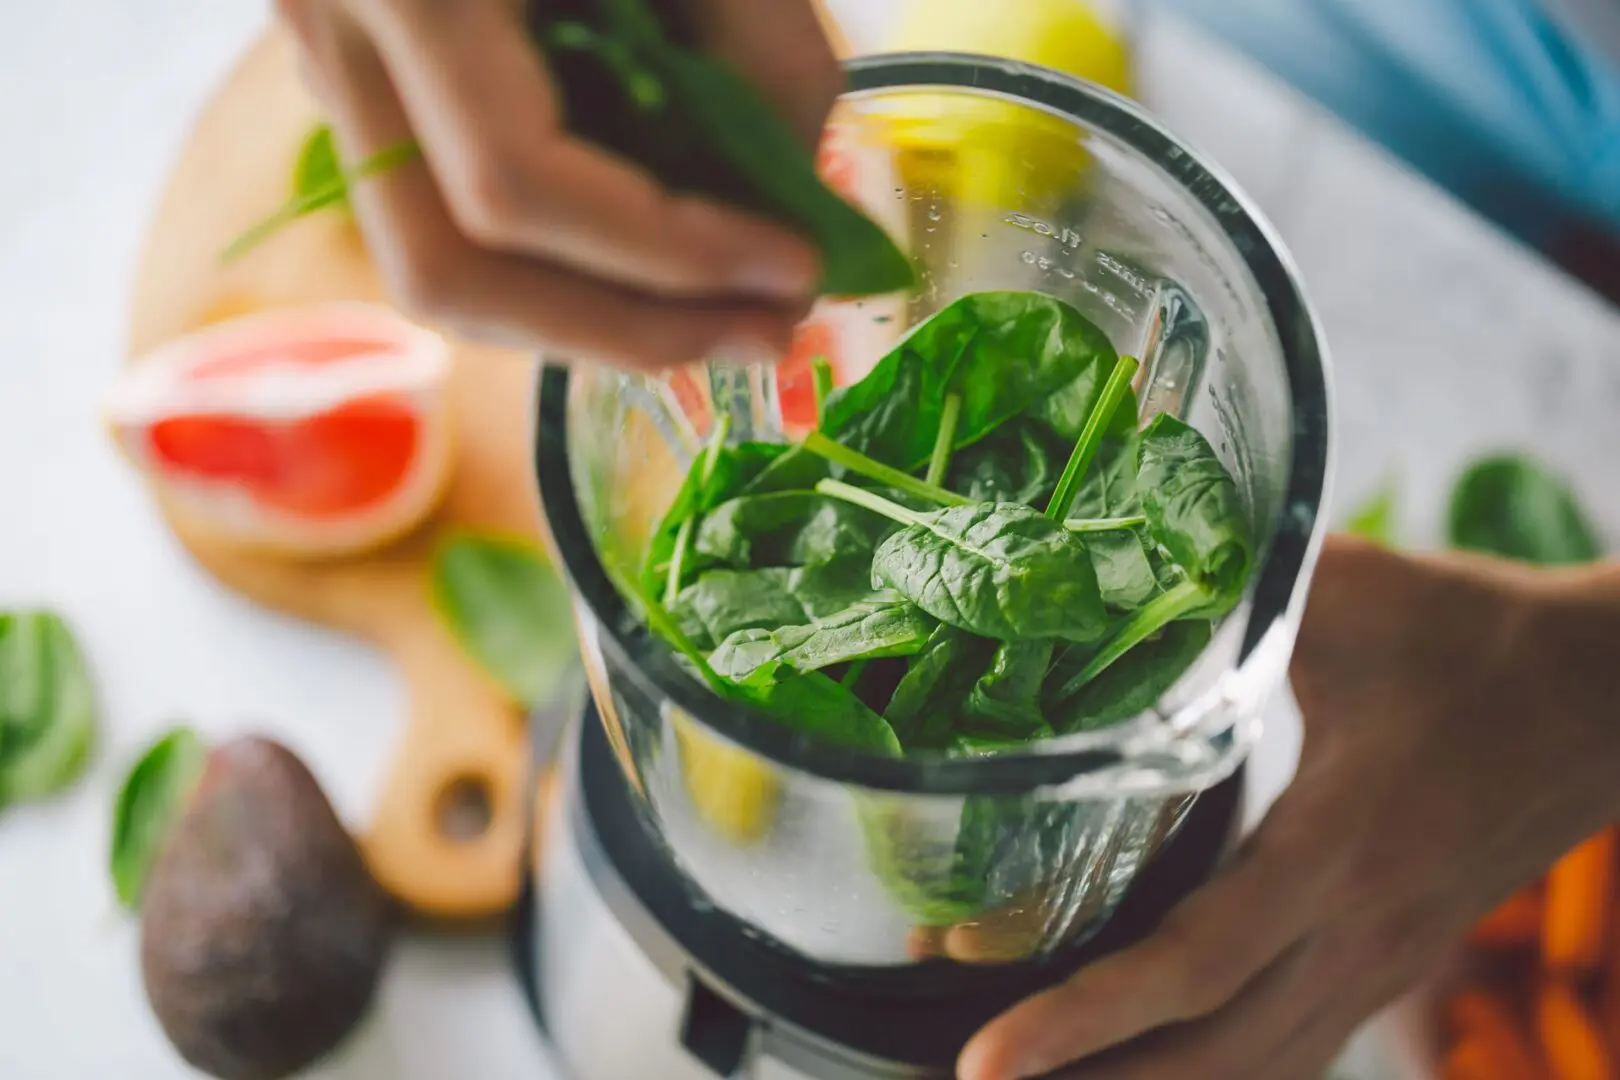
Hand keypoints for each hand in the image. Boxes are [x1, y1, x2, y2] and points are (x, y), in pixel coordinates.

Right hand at [276, 0, 840, 367]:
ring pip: (438, 272)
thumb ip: (759, 46)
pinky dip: (566, 269)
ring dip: (595, 322)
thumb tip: (799, 203)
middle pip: (449, 272)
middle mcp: (339, 36)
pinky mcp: (372, 89)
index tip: (794, 271)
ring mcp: (337, 70)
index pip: (515, 181)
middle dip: (625, 333)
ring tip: (731, 315)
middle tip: (769, 335)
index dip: (665, 254)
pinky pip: (453, 224)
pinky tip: (663, 263)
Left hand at [959, 535, 1619, 1079]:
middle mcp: (1356, 934)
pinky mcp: (1389, 961)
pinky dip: (1211, 1075)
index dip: (1080, 1018)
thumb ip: (1238, 586)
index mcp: (1334, 849)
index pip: (1190, 962)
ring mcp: (1380, 963)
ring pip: (1254, 1073)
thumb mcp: (1357, 595)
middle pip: (1209, 1061)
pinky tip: (1150, 1065)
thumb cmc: (1483, 640)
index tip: (983, 1055)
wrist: (1607, 694)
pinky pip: (1293, 1052)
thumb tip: (1120, 564)